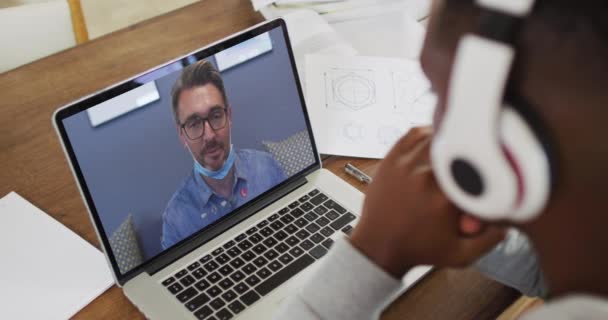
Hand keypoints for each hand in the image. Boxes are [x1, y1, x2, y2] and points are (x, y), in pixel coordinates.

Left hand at [350, 127, 505, 277]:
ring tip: (457, 147)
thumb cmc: (418, 249)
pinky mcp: (392, 159)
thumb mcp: (460, 254)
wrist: (379, 245)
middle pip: (460, 147)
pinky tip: (436, 140)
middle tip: (475, 155)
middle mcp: (425, 178)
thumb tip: (509, 221)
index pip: (478, 168)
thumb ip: (490, 240)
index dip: (487, 167)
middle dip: (470, 151)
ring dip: (450, 140)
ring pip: (438, 136)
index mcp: (445, 199)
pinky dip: (429, 132)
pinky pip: (415, 133)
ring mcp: (406, 165)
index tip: (489, 171)